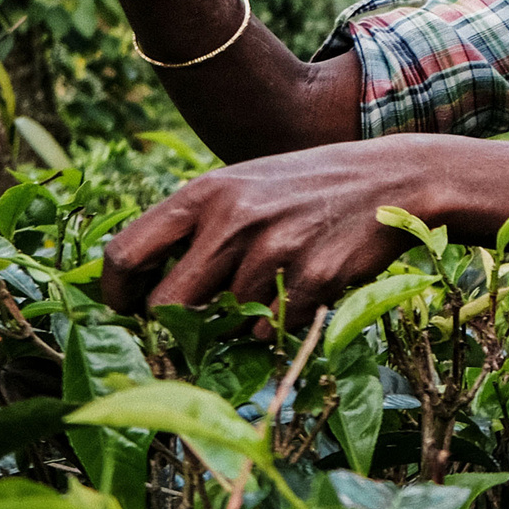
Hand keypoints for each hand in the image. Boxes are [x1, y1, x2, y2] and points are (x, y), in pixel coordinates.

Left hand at [100, 140, 443, 330]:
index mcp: (203, 194)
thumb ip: (194, 226)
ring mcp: (274, 250)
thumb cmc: (306, 188)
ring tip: (278, 281)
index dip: (116, 293)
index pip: (124, 254)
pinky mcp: (314, 277)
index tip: (128, 308)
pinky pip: (274, 328)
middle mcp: (231, 221)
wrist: (392, 179)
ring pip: (228, 321)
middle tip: (194, 324)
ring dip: (245, 316)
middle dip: (176, 324)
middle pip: (166, 305)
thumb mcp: (241, 187)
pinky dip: (282, 321)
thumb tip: (144, 286)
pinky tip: (306, 286)